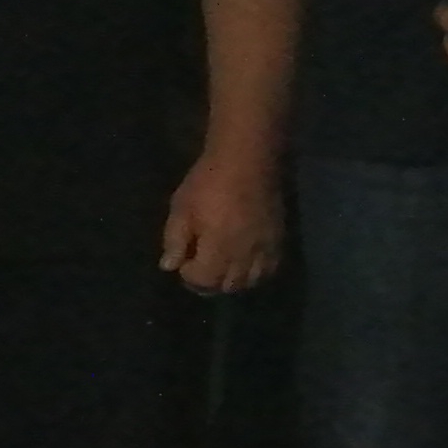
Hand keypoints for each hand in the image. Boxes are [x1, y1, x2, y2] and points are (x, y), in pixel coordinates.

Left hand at [160, 154, 283, 294]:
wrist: (247, 161)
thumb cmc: (208, 182)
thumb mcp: (181, 208)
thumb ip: (175, 240)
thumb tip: (169, 266)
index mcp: (219, 249)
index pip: (204, 281)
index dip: (190, 276)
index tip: (182, 263)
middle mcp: (245, 256)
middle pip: (228, 286)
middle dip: (209, 282)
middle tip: (198, 267)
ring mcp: (265, 250)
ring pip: (250, 282)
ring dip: (232, 281)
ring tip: (219, 266)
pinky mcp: (278, 241)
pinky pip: (269, 269)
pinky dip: (255, 274)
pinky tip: (244, 263)